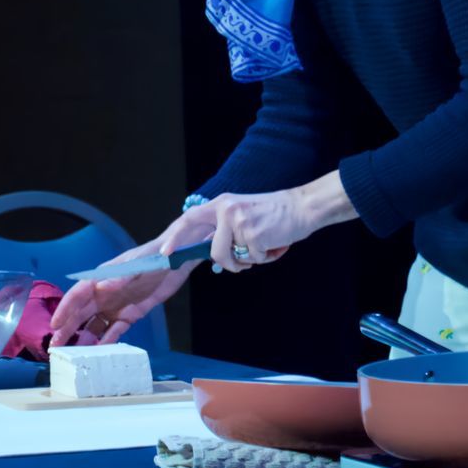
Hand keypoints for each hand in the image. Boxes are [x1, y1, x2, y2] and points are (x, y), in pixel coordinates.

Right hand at [48, 237, 196, 347]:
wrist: (177, 260)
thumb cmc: (155, 256)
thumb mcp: (139, 264)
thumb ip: (121, 276)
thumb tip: (101, 287)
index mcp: (103, 277)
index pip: (78, 294)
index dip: (65, 309)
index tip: (55, 324)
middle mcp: (105, 292)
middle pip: (81, 312)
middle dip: (68, 328)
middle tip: (55, 346)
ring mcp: (117, 305)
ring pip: (95, 324)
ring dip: (84, 338)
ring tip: (74, 355)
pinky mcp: (131, 314)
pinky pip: (115, 330)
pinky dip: (106, 341)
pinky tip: (99, 353)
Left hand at [156, 173, 359, 273]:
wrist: (303, 207)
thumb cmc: (276, 216)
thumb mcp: (243, 215)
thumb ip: (227, 230)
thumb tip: (216, 254)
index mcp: (222, 204)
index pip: (190, 219)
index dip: (175, 236)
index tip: (165, 253)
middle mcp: (226, 210)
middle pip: (214, 251)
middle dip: (223, 262)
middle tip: (218, 263)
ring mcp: (238, 221)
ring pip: (233, 258)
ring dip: (250, 260)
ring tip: (265, 247)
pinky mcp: (252, 233)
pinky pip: (254, 259)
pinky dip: (267, 257)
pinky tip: (275, 243)